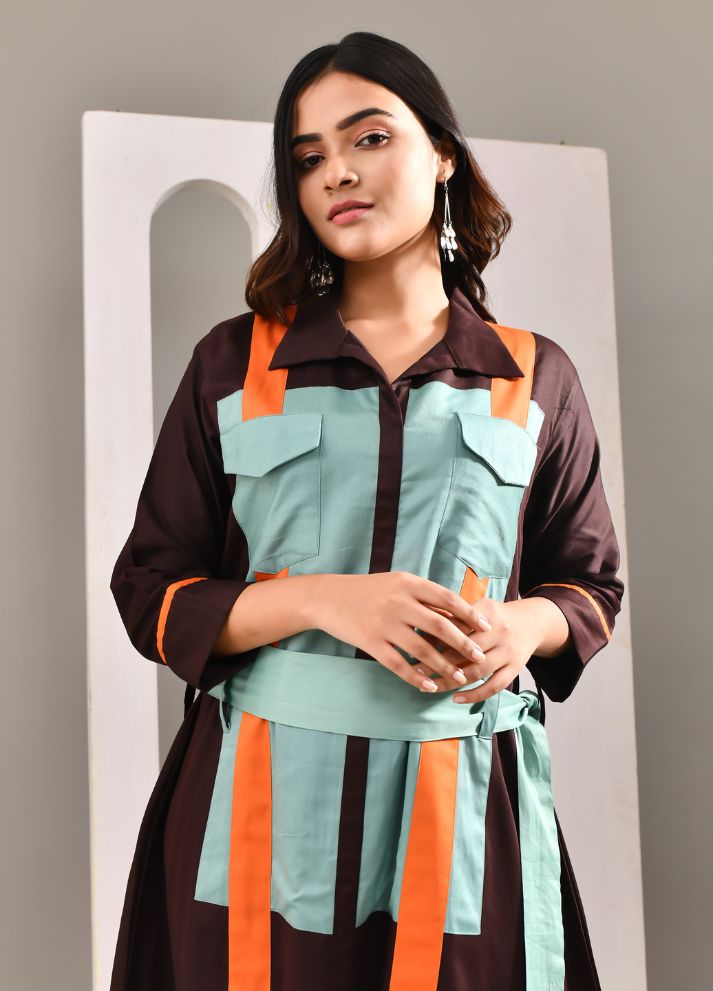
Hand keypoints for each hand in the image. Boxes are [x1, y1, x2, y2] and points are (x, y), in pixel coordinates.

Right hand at [317, 571, 492, 692]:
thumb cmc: (368, 590)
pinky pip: (398, 664)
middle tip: (480, 657)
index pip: (447, 599)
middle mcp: (398, 602)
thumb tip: (456, 615)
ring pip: (422, 649)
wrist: (328, 598)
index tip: (486, 627)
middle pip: (440, 626)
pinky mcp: (370, 642)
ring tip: (459, 677)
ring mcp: (384, 624)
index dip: (469, 614)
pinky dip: (416, 677)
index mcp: (408, 584)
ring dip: (444, 666)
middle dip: (464, 644)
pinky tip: (429, 686)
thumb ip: (424, 597)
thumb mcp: (397, 584)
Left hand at [412, 598, 542, 701]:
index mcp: (486, 612)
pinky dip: (474, 694)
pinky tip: (455, 698)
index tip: (413, 646)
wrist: (532, 622)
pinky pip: (494, 686)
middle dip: (438, 661)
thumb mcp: (477, 607)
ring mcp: (509, 652)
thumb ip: (454, 616)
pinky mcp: (515, 668)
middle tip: (415, 670)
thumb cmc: (494, 616)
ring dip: (451, 681)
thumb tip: (420, 626)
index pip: (456, 626)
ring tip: (429, 686)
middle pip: (465, 650)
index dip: (434, 637)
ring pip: (477, 671)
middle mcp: (499, 631)